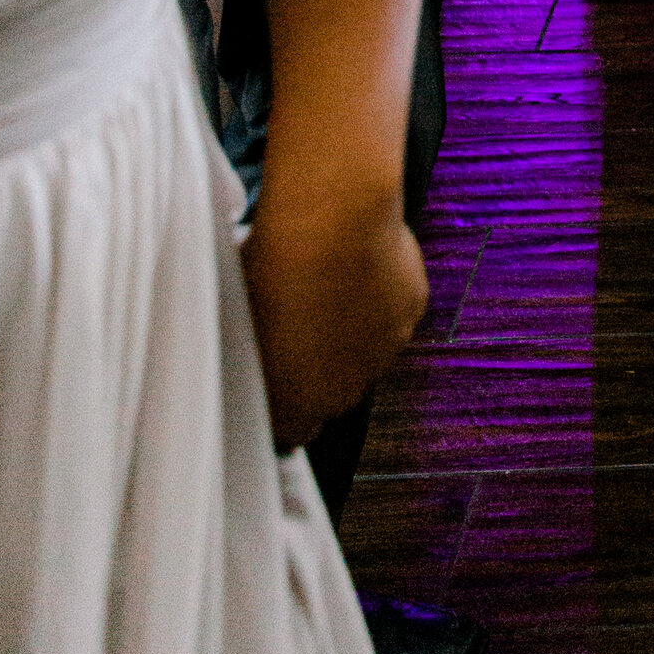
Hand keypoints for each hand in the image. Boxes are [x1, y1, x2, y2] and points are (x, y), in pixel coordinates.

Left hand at [240, 176, 428, 449]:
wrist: (333, 222)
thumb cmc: (276, 269)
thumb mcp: (241, 323)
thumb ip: (254, 358)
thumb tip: (255, 356)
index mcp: (300, 402)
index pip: (295, 432)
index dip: (285, 405)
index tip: (276, 378)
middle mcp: (348, 388)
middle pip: (335, 393)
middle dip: (319, 367)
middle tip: (297, 324)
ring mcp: (386, 349)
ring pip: (368, 352)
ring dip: (350, 332)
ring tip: (328, 287)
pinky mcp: (412, 309)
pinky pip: (394, 313)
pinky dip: (379, 297)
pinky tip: (358, 266)